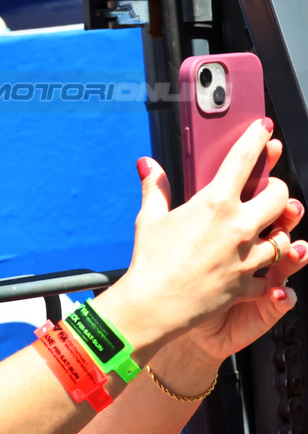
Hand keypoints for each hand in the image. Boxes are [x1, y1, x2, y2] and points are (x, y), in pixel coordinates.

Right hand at [112, 120, 298, 351]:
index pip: (244, 161)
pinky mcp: (249, 283)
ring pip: (285, 235)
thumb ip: (155, 188)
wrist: (154, 304)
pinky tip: (255, 265)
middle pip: (279, 196)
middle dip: (276, 189)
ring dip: (278, 229)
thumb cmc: (150, 261)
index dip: (257, 140)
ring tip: (265, 228)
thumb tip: (148, 165)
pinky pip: (271, 273)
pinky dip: (266, 269)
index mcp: (215, 204)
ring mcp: (247, 256)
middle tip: (266, 189)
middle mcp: (238, 226)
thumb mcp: (149, 218)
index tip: (265, 129)